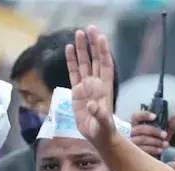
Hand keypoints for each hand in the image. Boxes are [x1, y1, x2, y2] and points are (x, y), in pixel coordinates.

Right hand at [66, 26, 115, 146]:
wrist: (98, 137)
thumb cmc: (104, 131)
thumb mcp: (103, 124)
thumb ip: (99, 115)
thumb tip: (93, 105)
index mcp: (105, 88)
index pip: (105, 66)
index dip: (103, 52)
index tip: (101, 38)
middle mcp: (96, 84)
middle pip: (95, 60)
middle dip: (93, 45)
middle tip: (89, 28)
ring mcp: (87, 86)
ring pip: (84, 64)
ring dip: (82, 49)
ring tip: (79, 33)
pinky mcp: (77, 92)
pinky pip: (74, 72)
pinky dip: (72, 61)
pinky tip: (69, 48)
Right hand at [130, 112, 174, 156]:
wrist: (152, 159)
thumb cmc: (156, 143)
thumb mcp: (163, 133)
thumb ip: (170, 125)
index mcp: (136, 125)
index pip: (136, 116)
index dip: (144, 115)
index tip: (155, 116)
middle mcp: (131, 133)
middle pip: (141, 129)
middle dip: (154, 131)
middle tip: (165, 135)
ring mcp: (131, 143)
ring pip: (142, 139)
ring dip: (156, 141)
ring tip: (166, 144)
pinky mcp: (133, 153)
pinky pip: (142, 149)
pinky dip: (153, 149)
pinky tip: (160, 150)